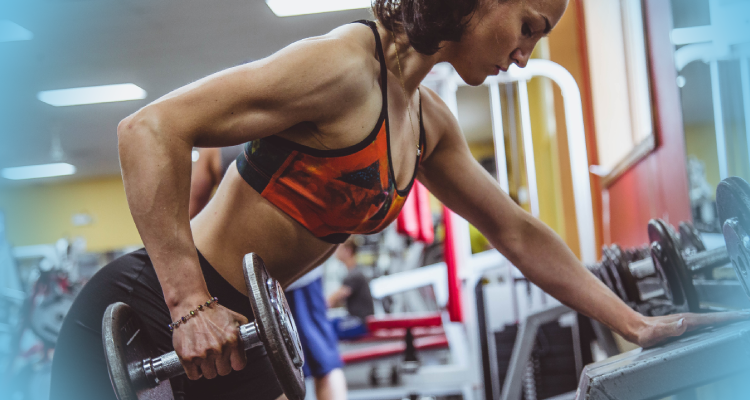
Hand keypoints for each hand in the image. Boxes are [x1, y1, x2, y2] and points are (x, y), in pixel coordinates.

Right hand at [171, 298, 248, 379]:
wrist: (190, 306)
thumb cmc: (212, 312)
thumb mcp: (236, 318)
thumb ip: (245, 332)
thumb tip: (252, 342)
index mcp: (233, 339)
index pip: (239, 365)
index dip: (234, 362)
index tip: (231, 359)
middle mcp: (219, 348)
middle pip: (224, 371)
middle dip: (220, 364)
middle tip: (216, 355)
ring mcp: (202, 354)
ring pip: (209, 374)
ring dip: (208, 368)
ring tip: (205, 355)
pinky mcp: (187, 357)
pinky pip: (194, 376)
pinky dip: (194, 371)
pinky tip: (196, 361)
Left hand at [629, 310, 749, 347]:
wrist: (636, 328)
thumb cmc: (645, 332)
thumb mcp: (656, 333)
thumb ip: (669, 328)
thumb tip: (684, 322)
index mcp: (687, 321)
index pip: (713, 319)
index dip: (730, 318)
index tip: (744, 316)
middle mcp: (689, 319)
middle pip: (717, 318)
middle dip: (734, 317)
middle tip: (747, 317)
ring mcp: (688, 322)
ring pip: (712, 321)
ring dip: (728, 320)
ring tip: (741, 321)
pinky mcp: (685, 325)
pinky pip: (706, 324)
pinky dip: (717, 324)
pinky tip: (722, 327)